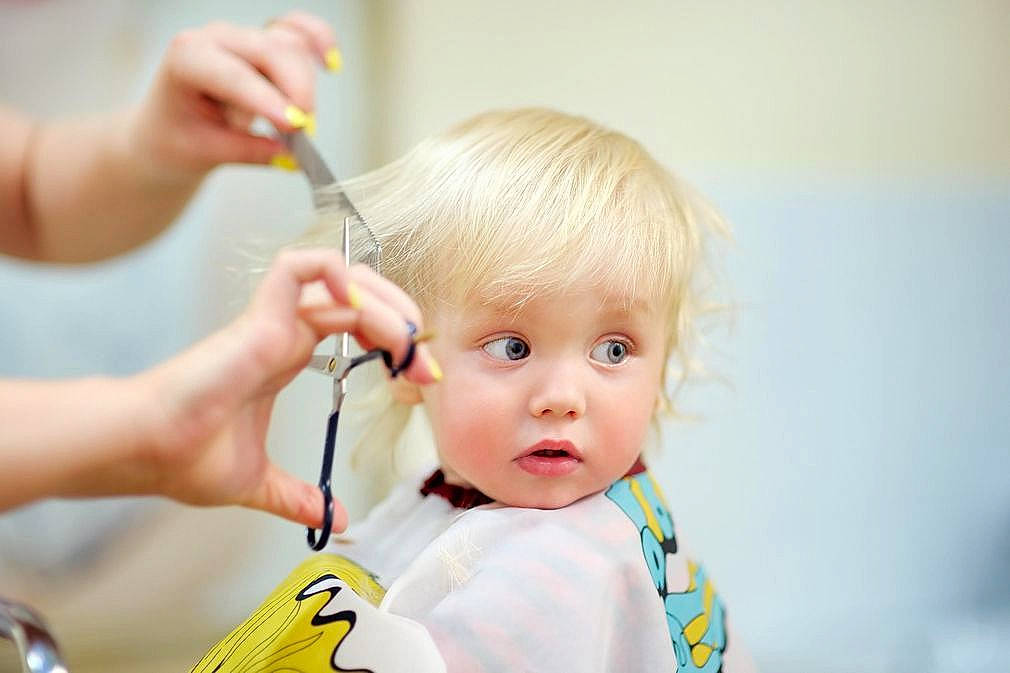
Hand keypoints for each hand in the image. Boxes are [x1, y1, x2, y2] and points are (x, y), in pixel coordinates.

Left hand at [128, 11, 339, 180]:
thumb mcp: (203, 152)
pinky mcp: (266, 43)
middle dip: (295, 91)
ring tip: (294, 127)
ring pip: (290, 46)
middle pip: (270, 51)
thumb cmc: (177, 138)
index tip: (294, 126)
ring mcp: (244, 37)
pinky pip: (298, 31)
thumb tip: (290, 156)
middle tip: (305, 134)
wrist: (169, 128)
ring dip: (302, 86)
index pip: (233, 75)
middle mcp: (217, 38)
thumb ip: (247, 152)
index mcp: (187, 58)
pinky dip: (318, 40)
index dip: (267, 99)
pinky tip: (331, 63)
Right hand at [139, 249, 439, 531]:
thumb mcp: (260, 484)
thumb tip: (334, 518)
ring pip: (341, 280)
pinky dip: (335, 272)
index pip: (355, 324)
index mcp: (287, 355)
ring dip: (386, 303)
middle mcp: (285, 332)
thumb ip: (297, 497)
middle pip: (358, 296)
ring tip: (406, 343)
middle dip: (402, 318)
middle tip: (425, 361)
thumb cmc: (185, 457)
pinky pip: (299, 268)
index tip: (420, 377)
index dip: (394, 341)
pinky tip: (360, 305)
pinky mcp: (259, 318)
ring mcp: (273, 321)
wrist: (146, 451)